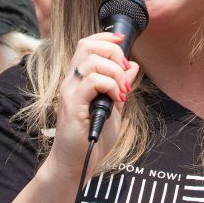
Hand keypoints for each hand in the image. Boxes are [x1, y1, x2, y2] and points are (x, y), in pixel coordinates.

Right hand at [46, 32, 139, 178]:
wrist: (76, 165)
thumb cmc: (91, 139)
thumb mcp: (113, 108)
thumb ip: (121, 87)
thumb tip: (133, 66)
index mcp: (79, 80)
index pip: (87, 44)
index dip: (105, 37)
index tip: (122, 41)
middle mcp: (71, 82)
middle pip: (88, 45)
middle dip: (113, 52)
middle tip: (125, 72)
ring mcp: (70, 93)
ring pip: (92, 61)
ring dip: (115, 72)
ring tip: (122, 91)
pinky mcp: (72, 106)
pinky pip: (93, 82)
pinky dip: (110, 86)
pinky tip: (117, 100)